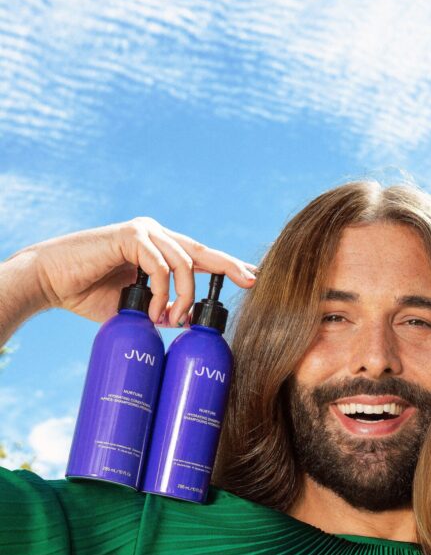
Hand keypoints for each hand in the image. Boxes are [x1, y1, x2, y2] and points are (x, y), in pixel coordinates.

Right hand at [14, 216, 258, 326]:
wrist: (52, 282)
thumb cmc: (88, 294)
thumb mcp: (133, 308)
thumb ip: (158, 310)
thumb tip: (182, 322)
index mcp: (161, 249)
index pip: (202, 258)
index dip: (228, 267)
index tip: (253, 278)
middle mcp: (157, 235)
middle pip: (204, 252)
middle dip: (230, 267)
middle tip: (250, 281)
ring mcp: (145, 232)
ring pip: (184, 263)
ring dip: (184, 296)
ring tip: (174, 320)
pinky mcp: (131, 235)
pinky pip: (160, 265)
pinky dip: (162, 290)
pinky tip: (154, 311)